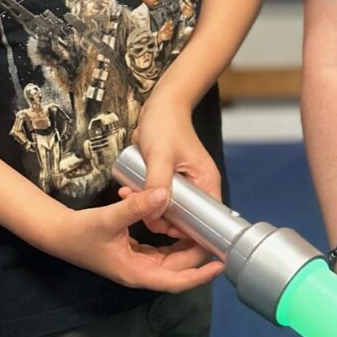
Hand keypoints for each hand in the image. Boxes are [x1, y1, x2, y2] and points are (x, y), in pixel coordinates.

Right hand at [55, 188, 224, 291]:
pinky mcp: (135, 254)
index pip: (176, 280)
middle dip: (199, 256)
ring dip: (188, 249)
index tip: (220, 265)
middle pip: (178, 269)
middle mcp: (141, 272)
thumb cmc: (81, 231)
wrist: (59, 233)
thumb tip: (163, 193)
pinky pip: (162, 252)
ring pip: (171, 261)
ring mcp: (138, 264)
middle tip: (219, 239)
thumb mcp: (109, 218)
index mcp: (137, 273)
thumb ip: (136, 206)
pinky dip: (174, 242)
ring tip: (208, 233)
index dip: (200, 275)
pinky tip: (184, 227)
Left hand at [133, 99, 220, 235]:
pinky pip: (157, 198)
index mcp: (206, 183)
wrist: (159, 105)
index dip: (187, 230)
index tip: (164, 228)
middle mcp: (198, 186)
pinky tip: (129, 191)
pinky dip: (144, 198)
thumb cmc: (166, 124)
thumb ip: (158, 182)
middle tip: (141, 210)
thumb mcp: (160, 155)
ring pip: (167, 210)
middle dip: (160, 218)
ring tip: (129, 195)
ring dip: (147, 207)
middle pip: (184, 219)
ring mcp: (183, 184)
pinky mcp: (169, 180)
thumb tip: (157, 209)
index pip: (205, 219)